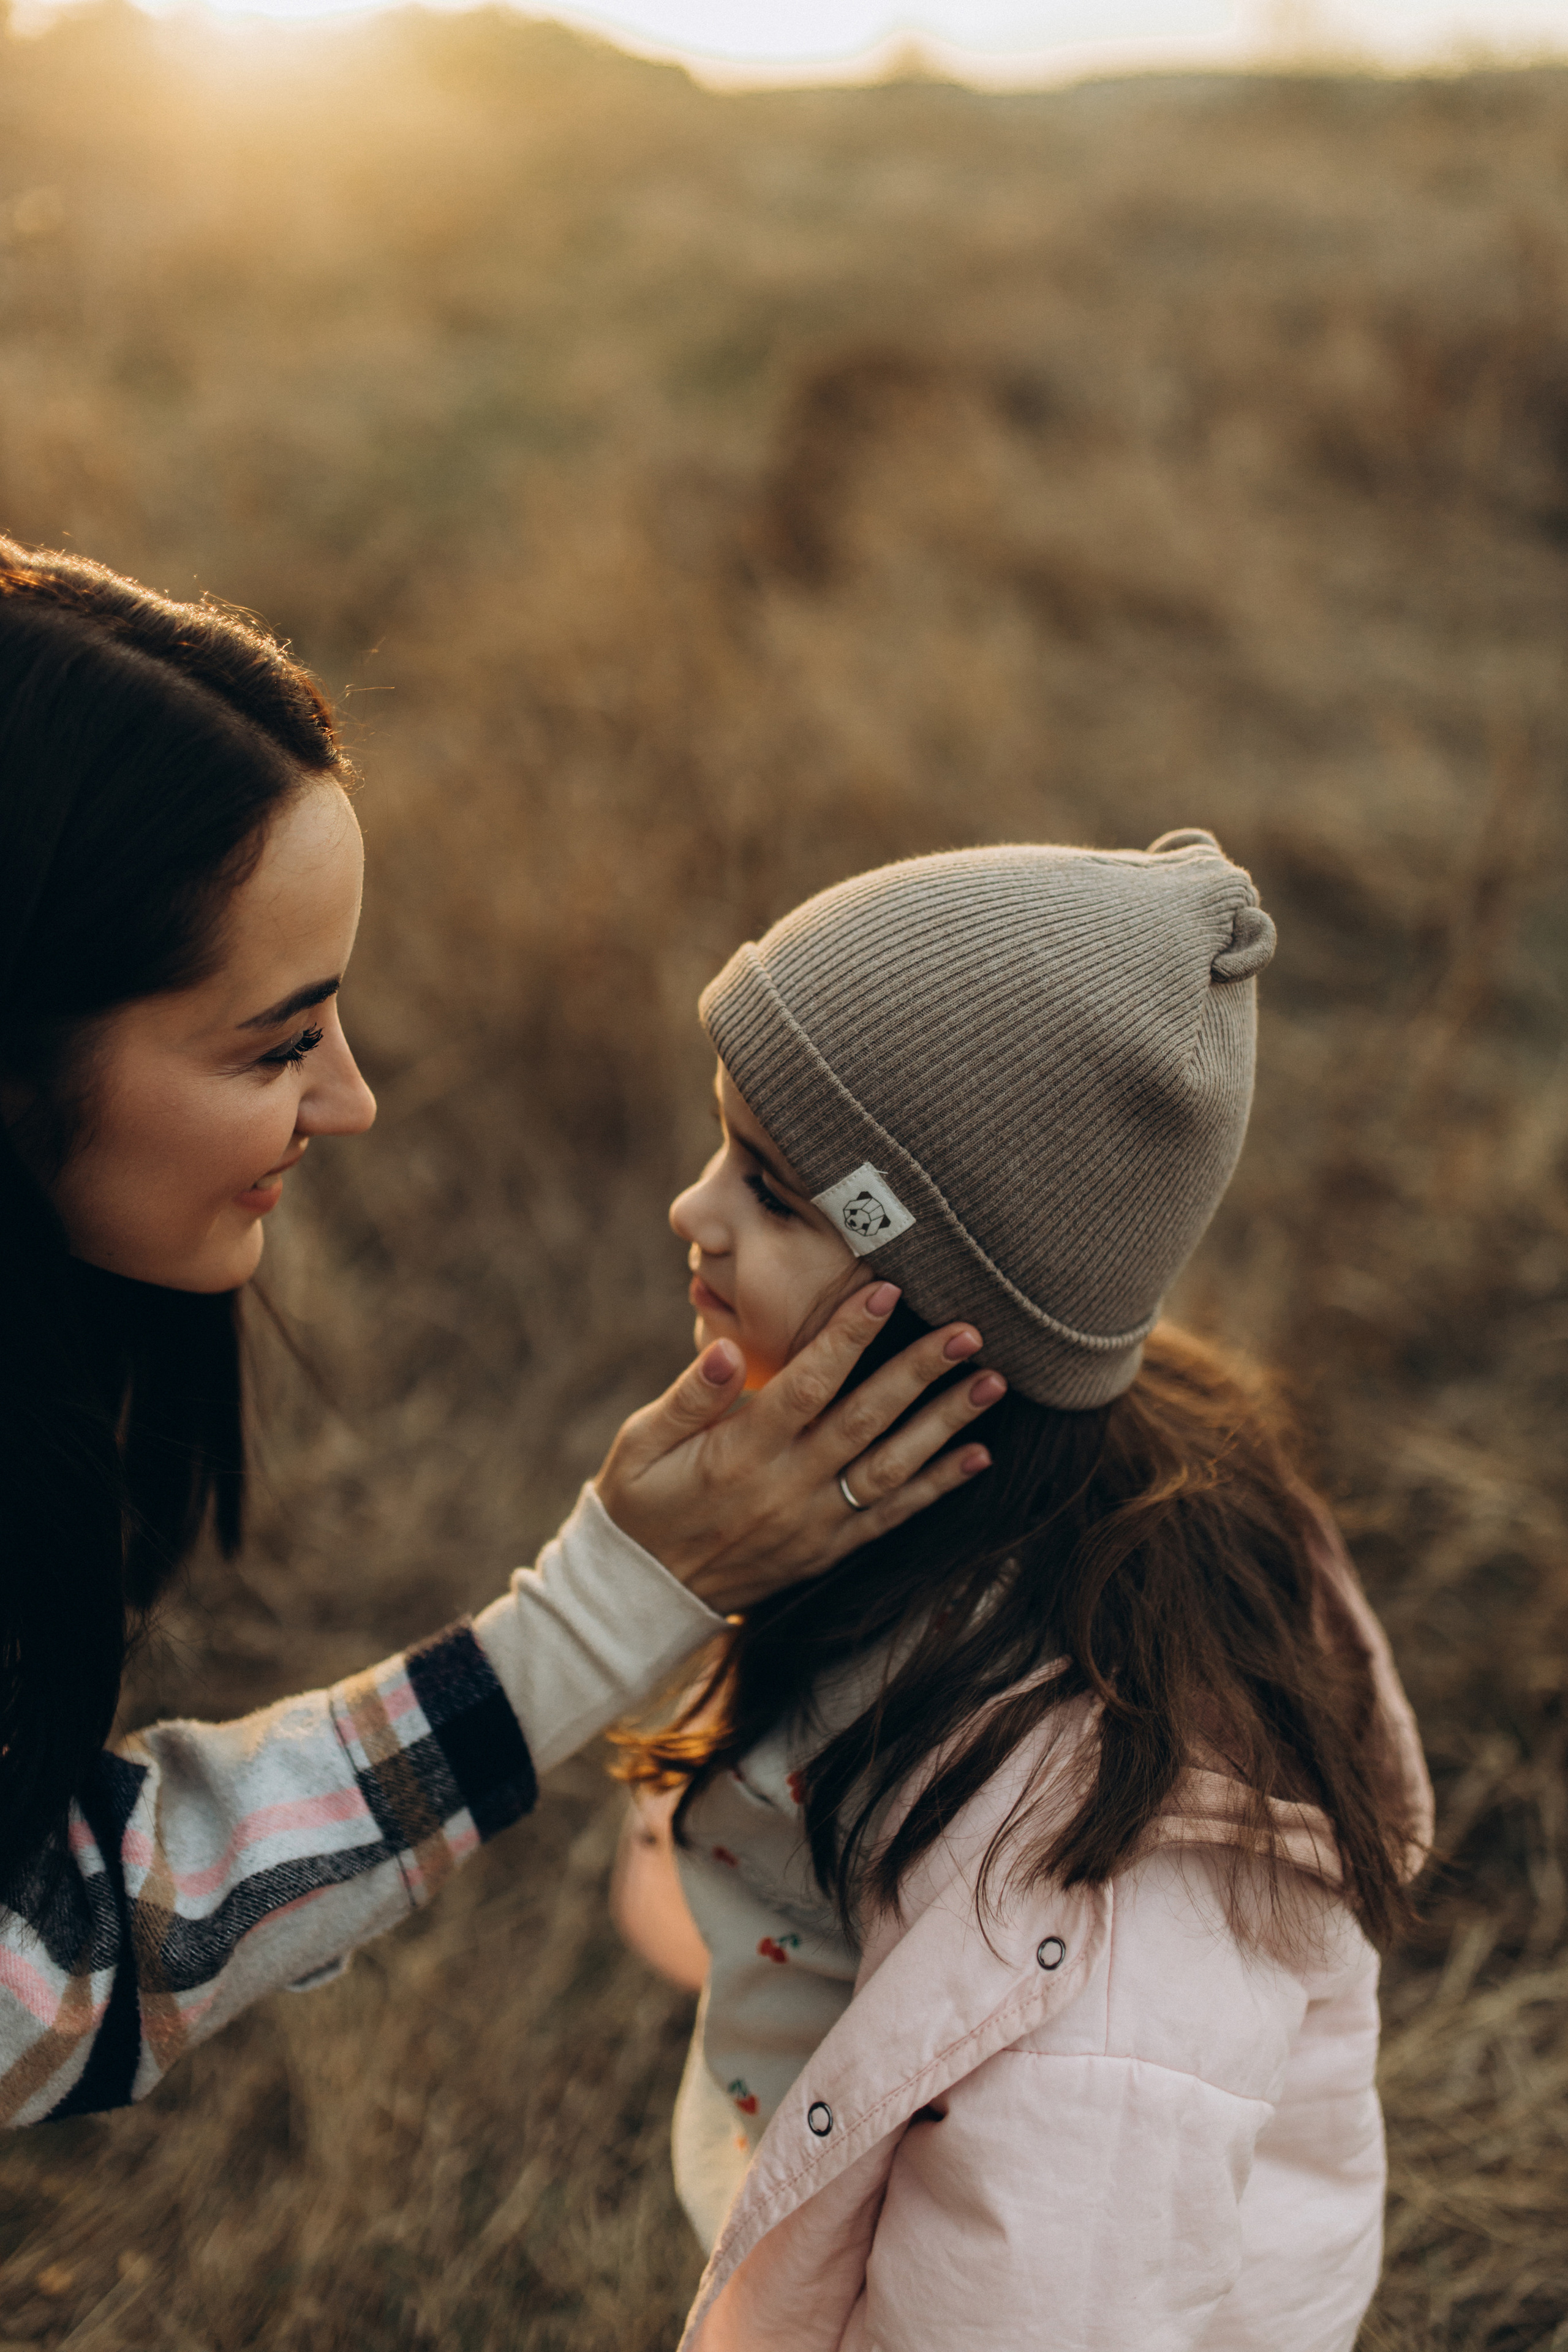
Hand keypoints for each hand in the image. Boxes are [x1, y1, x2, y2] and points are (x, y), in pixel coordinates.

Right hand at [594, 1283, 1004, 1611]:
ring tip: (990, 1384)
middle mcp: (787, 1486)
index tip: (886, 1290)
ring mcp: (814, 1522)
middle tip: (969, 1331)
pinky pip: (891, 1517)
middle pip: (865, 1419)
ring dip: (945, 1424)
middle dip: (920, 1371)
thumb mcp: (640, 1443)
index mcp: (741, 1451)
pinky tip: (977, 1456)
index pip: (806, 1383)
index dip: (848, 1336)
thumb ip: (690, 1396)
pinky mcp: (828, 1549)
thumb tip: (727, 1348)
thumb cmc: (639, 1502)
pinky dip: (937, 1487)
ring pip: (892, 1467)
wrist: (643, 1595)